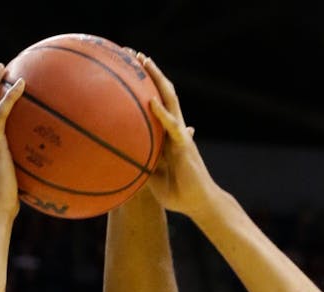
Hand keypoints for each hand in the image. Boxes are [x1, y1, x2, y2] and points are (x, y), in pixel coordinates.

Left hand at [139, 55, 220, 217]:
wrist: (199, 204)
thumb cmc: (179, 194)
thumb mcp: (152, 179)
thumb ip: (142, 165)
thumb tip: (123, 160)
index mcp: (167, 135)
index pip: (157, 103)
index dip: (147, 86)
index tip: (131, 70)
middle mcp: (175, 130)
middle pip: (164, 94)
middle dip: (151, 73)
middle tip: (135, 54)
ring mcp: (181, 136)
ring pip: (170, 101)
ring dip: (158, 80)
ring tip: (144, 61)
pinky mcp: (185, 146)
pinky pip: (172, 126)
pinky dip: (162, 114)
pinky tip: (152, 101)